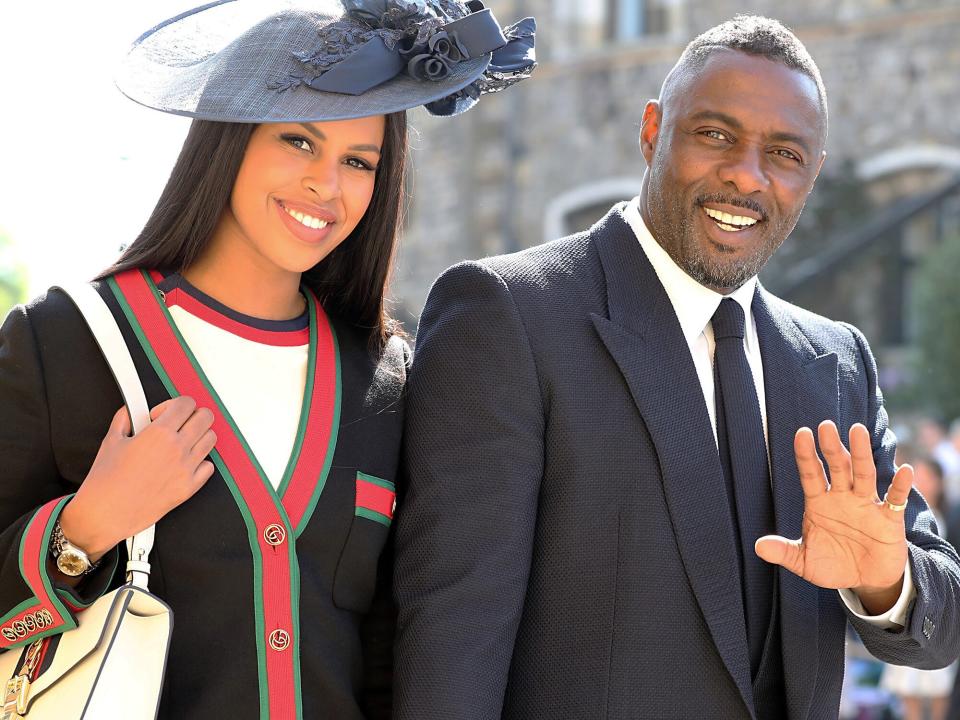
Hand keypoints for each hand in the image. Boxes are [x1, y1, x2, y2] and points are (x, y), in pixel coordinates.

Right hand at [60, 397, 216, 559]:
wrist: (105, 513)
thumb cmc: (106, 482)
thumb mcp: (111, 440)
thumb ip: (125, 418)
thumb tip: (131, 411)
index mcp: (159, 433)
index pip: (186, 403)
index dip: (175, 404)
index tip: (164, 413)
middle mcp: (177, 449)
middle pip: (205, 417)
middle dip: (192, 415)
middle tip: (178, 423)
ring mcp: (186, 469)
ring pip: (211, 439)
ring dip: (198, 435)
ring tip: (181, 441)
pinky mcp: (189, 488)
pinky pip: (208, 466)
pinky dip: (199, 461)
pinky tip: (184, 462)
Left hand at [754, 421, 911, 613]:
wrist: (865, 580)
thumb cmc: (833, 564)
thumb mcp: (804, 561)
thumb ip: (784, 552)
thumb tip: (758, 547)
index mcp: (819, 502)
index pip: (811, 474)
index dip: (806, 455)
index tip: (802, 434)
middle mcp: (842, 497)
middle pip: (837, 467)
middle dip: (831, 447)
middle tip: (825, 426)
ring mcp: (866, 505)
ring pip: (863, 475)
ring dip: (861, 454)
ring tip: (857, 430)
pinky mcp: (889, 520)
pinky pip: (895, 500)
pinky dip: (900, 486)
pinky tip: (905, 470)